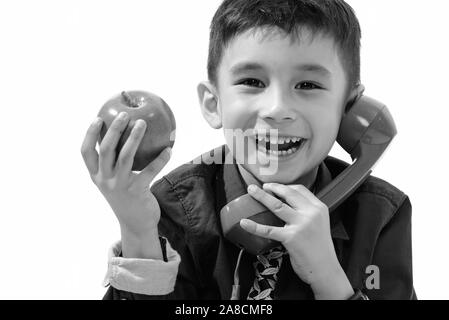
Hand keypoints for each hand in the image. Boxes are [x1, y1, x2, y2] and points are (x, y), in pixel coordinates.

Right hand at [81, 112, 170, 238]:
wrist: (136, 224)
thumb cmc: (127, 196)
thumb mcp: (116, 181)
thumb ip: (116, 163)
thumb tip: (129, 135)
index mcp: (97, 176)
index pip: (86, 152)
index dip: (90, 134)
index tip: (97, 118)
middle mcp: (105, 180)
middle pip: (106, 149)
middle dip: (114, 129)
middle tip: (125, 114)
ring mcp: (120, 186)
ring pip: (126, 157)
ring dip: (135, 137)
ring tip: (143, 123)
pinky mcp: (137, 191)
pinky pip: (150, 171)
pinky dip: (160, 159)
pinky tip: (169, 149)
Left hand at [240, 183, 352, 298]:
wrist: (326, 270)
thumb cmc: (320, 249)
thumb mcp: (319, 224)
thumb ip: (307, 213)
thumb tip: (288, 206)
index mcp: (319, 208)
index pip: (300, 189)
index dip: (284, 186)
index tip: (274, 186)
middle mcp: (311, 213)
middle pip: (288, 193)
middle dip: (272, 187)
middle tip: (260, 186)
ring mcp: (301, 225)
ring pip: (277, 205)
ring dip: (261, 196)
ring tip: (251, 190)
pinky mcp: (291, 238)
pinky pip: (268, 230)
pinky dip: (254, 226)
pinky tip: (244, 222)